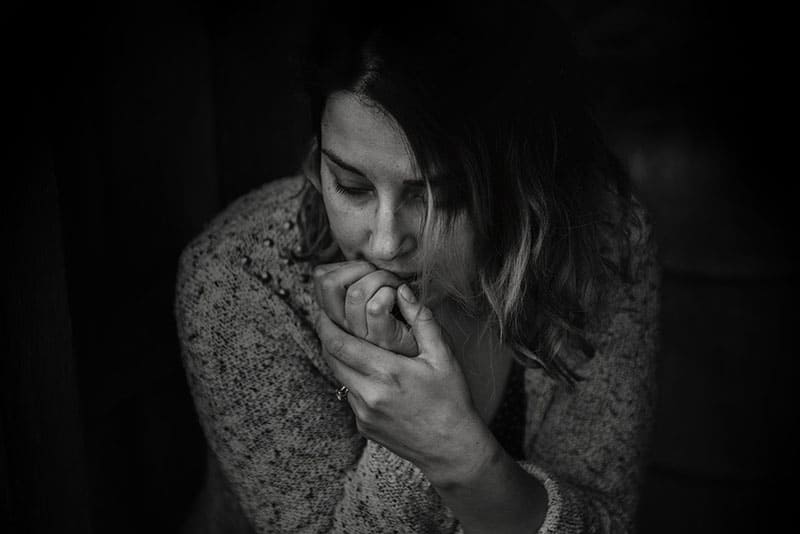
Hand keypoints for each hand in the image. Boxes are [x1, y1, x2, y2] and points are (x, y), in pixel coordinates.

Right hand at [313, 261, 417, 355]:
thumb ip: (359, 283)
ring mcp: (362, 336)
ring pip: (356, 293)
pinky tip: (403, 296)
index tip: (366, 270)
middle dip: (359, 267)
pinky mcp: (383, 340)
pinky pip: (376, 308)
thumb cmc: (405, 318)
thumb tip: (348, 262)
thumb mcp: (374, 298)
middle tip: (381, 273)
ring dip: (381, 278)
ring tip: (396, 285)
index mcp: (338, 314)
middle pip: (329, 284)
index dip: (343, 265)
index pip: (321, 279)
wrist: (431, 350)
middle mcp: (345, 326)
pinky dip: (392, 293)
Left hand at [316, 283, 486, 482]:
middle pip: (331, 359)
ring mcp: (363, 413)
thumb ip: (422, 320)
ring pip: (338, 377)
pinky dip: (353, 379)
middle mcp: (368, 394)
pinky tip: (370, 372)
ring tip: (348, 341)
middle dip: (326, 336)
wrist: (452, 449)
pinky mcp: (363, 426)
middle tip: (328, 319)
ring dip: (339, 358)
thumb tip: (403, 291)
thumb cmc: (452, 400)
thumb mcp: (443, 357)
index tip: (325, 310)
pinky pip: (350, 395)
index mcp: (387, 372)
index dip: (326, 324)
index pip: (339, 343)